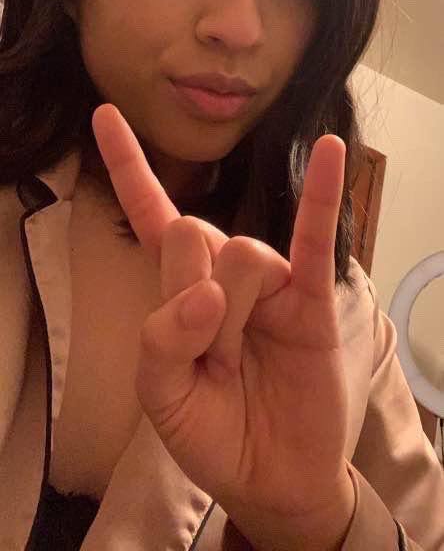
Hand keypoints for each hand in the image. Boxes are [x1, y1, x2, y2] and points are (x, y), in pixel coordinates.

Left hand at [92, 104, 353, 548]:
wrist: (270, 476)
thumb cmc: (211, 430)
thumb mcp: (161, 395)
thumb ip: (162, 339)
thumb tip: (207, 292)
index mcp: (178, 286)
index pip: (150, 212)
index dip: (126, 165)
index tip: (106, 113)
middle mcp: (223, 271)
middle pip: (194, 234)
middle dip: (192, 294)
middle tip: (209, 351)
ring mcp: (269, 281)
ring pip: (241, 254)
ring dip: (234, 315)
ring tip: (242, 360)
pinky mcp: (311, 298)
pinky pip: (314, 237)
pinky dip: (321, 192)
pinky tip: (329, 150)